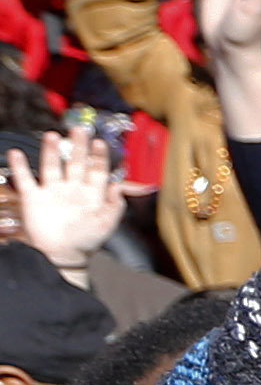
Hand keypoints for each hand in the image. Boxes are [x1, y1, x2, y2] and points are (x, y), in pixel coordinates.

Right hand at [8, 119, 124, 272]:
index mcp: (92, 193)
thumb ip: (116, 205)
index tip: (100, 142)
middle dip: (78, 146)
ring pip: (52, 166)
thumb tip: (119, 185)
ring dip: (51, 151)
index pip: (96, 170)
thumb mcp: (107, 224)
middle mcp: (72, 188)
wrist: (63, 255)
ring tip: (52, 136)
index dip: (98, 156)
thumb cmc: (87, 240)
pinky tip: (17, 153)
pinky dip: (20, 167)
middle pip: (75, 162)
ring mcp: (52, 191)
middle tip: (79, 129)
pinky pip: (26, 179)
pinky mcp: (33, 198)